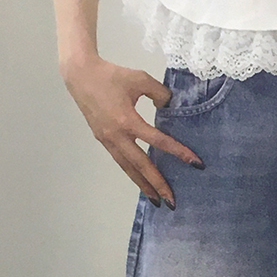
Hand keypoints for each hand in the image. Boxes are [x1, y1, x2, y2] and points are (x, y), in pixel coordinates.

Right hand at [61, 54, 203, 208]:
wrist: (80, 75)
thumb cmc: (111, 75)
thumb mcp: (141, 79)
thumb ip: (160, 94)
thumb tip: (170, 107)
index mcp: (127, 120)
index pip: (158, 141)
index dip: (179, 152)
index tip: (196, 164)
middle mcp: (116, 136)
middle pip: (141, 166)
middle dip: (157, 184)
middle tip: (172, 202)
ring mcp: (108, 140)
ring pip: (128, 168)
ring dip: (143, 185)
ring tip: (156, 200)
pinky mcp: (103, 140)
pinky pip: (120, 161)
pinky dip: (132, 173)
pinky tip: (141, 181)